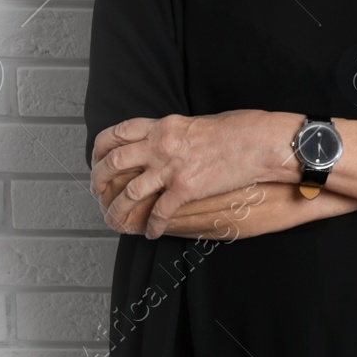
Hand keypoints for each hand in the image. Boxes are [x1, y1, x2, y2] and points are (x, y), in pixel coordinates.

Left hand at [89, 109, 291, 239]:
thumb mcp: (198, 123)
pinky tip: (152, 233)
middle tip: (98, 191)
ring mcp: (171, 167)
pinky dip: (152, 226)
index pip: (118, 132)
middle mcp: (161, 144)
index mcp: (164, 125)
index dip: (100, 148)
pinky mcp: (185, 188)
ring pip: (128, 192)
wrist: (259, 141)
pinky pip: (159, 212)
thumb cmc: (238, 129)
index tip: (97, 159)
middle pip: (114, 162)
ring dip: (117, 210)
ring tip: (115, 220)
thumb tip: (169, 143)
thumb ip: (176, 133)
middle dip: (99, 179)